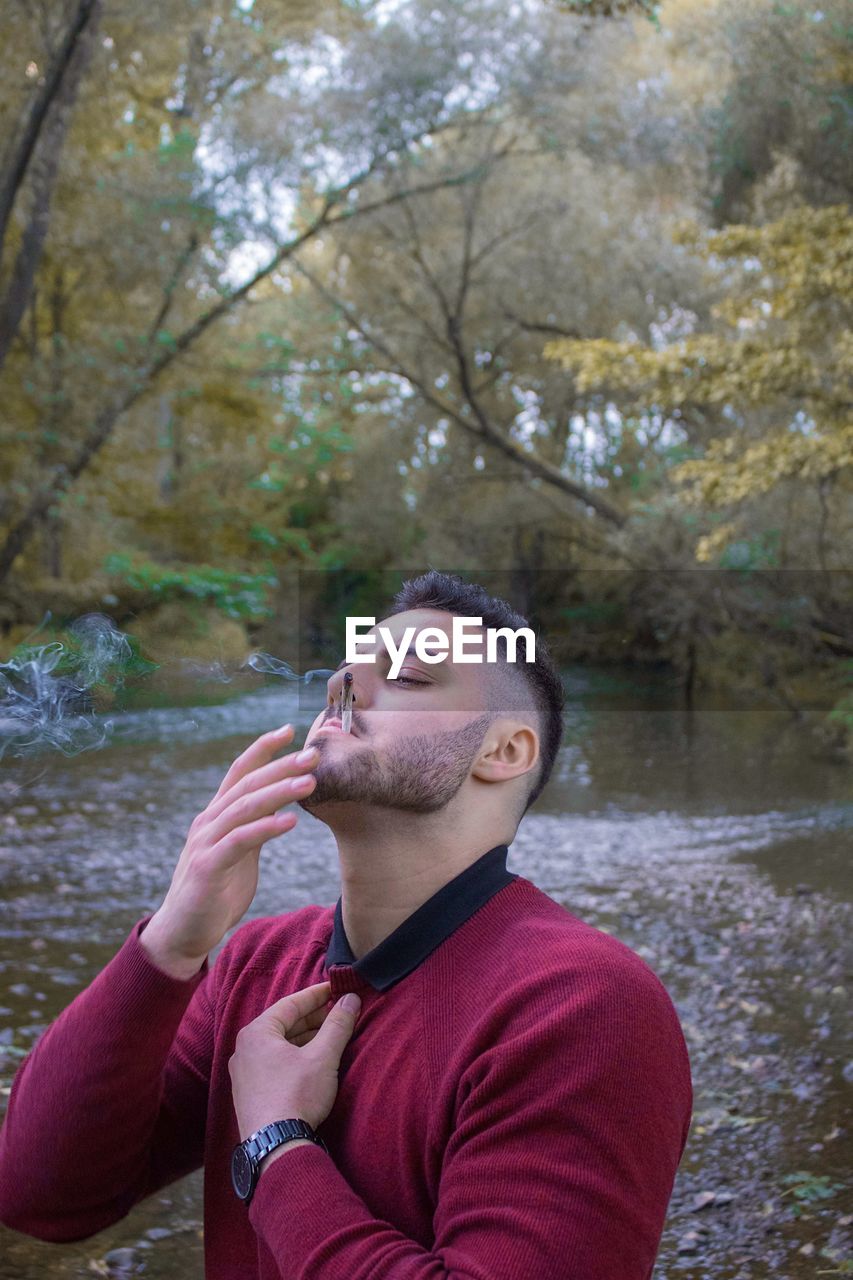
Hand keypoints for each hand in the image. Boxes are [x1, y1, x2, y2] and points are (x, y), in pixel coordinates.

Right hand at [141, 725, 318, 976]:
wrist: (183, 932)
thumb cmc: (215, 890)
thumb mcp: (239, 851)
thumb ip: (254, 825)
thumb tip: (281, 803)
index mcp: (217, 815)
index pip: (240, 771)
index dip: (263, 749)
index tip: (289, 730)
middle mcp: (209, 821)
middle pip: (247, 784)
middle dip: (282, 766)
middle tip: (314, 754)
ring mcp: (205, 842)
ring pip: (245, 807)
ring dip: (279, 791)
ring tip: (310, 782)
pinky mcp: (208, 867)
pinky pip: (240, 841)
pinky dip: (265, 828)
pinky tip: (290, 820)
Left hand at [228, 980, 361, 1141]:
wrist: (275, 1147)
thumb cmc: (296, 1095)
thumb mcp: (322, 1057)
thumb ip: (338, 1024)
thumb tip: (351, 999)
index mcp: (257, 1033)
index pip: (290, 1004)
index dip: (317, 995)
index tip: (336, 989)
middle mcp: (244, 1049)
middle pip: (283, 1024)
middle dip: (312, 1018)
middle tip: (337, 1014)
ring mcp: (244, 1073)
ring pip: (278, 1046)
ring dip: (305, 1039)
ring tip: (330, 1037)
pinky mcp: (248, 1094)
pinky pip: (273, 1063)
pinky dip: (294, 1057)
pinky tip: (312, 1063)